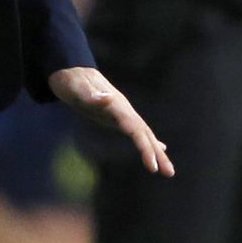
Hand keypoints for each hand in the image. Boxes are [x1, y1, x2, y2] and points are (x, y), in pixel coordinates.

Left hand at [49, 66, 173, 176]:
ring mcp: (122, 111)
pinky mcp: (118, 115)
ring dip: (156, 151)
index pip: (135, 129)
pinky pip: (137, 131)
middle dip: (157, 153)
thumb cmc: (71, 80)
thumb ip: (91, 94)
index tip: (153, 167)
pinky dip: (149, 141)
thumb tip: (107, 98)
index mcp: (116, 104)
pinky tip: (159, 148)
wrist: (71, 69)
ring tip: (168, 170)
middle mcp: (123, 108)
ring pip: (144, 133)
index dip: (145, 148)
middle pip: (145, 133)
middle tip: (170, 173)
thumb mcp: (76, 87)